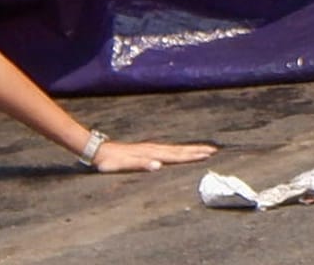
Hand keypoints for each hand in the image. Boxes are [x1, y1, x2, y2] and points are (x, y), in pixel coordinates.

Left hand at [91, 138, 217, 173]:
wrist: (99, 151)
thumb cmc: (111, 161)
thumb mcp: (123, 165)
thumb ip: (141, 165)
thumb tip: (159, 165)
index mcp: (152, 153)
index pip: (176, 155)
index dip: (192, 155)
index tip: (208, 154)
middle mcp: (154, 149)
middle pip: (180, 150)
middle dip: (197, 150)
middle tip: (214, 150)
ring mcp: (151, 148)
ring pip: (175, 149)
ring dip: (190, 149)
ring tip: (204, 149)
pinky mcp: (147, 150)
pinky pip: (169, 150)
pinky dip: (179, 151)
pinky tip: (181, 152)